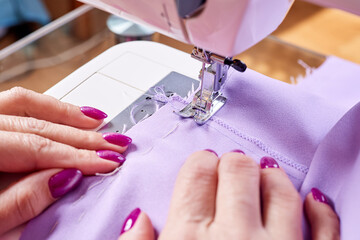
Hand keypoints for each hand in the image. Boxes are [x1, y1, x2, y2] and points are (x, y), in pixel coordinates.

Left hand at [0, 87, 131, 234]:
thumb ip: (20, 202)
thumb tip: (65, 177)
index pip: (34, 148)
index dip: (76, 156)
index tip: (106, 162)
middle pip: (35, 125)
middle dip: (81, 137)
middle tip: (114, 145)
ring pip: (26, 104)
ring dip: (67, 114)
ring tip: (99, 121)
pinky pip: (15, 103)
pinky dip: (46, 107)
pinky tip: (69, 113)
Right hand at [118, 150, 339, 239]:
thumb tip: (138, 218)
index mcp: (189, 238)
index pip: (196, 173)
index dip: (200, 164)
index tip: (203, 166)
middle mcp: (234, 237)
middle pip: (235, 170)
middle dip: (230, 164)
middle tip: (229, 168)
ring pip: (279, 187)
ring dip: (269, 175)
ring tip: (262, 173)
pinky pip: (324, 228)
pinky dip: (320, 209)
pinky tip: (312, 197)